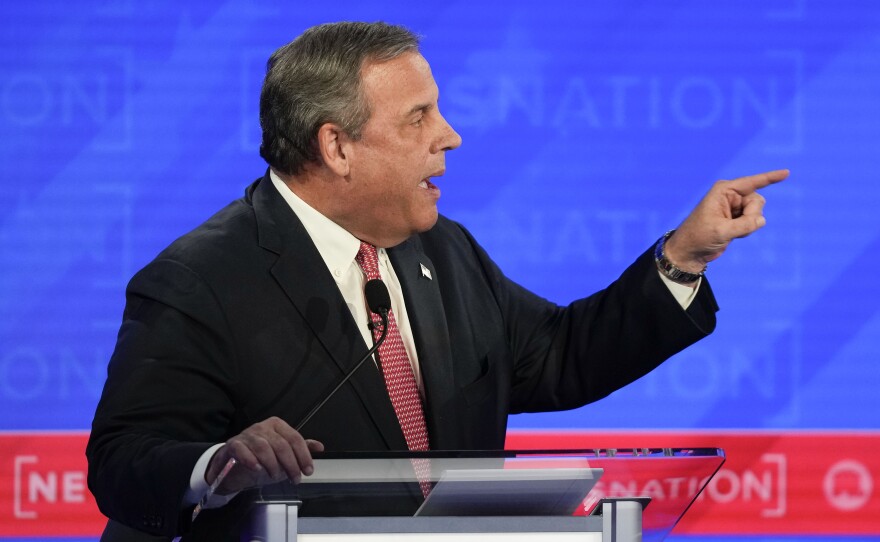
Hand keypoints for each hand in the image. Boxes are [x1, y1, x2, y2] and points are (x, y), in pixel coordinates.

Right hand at [205, 417, 323, 494]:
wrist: (234, 464)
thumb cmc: (262, 457)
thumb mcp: (284, 454)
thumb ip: (300, 449)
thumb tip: (320, 446)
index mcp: (277, 425)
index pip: (295, 438)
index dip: (304, 456)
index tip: (308, 471)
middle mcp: (262, 427)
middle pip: (281, 445)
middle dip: (291, 464)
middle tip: (295, 479)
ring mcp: (247, 435)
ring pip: (263, 447)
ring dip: (272, 465)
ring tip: (276, 477)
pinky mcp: (233, 445)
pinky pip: (242, 450)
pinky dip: (251, 460)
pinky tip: (258, 469)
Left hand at [664, 169, 789, 271]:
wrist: (690, 251)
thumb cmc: (699, 237)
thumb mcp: (721, 231)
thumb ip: (744, 224)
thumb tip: (762, 220)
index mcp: (723, 190)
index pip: (751, 182)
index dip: (770, 177)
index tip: (787, 173)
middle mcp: (730, 195)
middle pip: (758, 201)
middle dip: (752, 216)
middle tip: (734, 226)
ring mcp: (735, 207)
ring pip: (758, 213)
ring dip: (749, 225)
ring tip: (730, 232)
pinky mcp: (737, 218)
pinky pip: (754, 222)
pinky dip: (748, 230)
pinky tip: (732, 235)